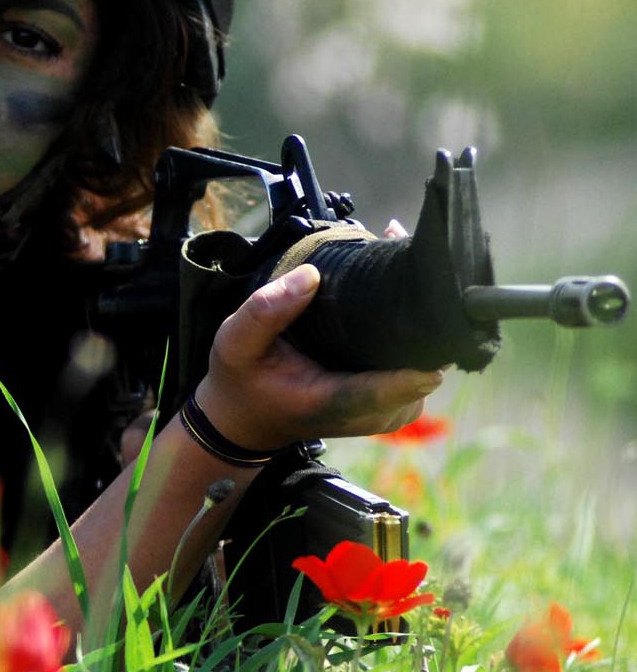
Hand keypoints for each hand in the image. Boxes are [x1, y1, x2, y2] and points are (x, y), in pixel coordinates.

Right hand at [194, 263, 442, 451]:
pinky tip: (400, 295)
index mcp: (331, 404)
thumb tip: (310, 275)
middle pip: (421, 367)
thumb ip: (264, 312)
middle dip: (422, 317)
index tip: (436, 336)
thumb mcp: (235, 343)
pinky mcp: (400, 403)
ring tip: (399, 264)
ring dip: (423, 320)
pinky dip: (418, 331)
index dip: (411, 369)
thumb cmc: (243, 379)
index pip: (382, 391)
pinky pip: (423, 364)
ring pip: (428, 362)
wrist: (250, 418)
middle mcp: (371, 414)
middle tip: (403, 252)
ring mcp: (391, 410)